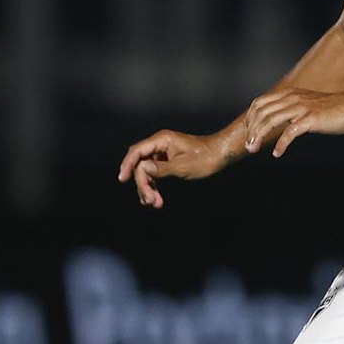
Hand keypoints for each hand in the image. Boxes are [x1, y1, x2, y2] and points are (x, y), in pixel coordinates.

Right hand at [116, 129, 235, 208]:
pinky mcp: (167, 159)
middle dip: (142, 183)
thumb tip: (142, 168)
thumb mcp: (183, 166)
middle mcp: (160, 144)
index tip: (122, 179)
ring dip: (148, 187)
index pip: (137, 152)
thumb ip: (161, 169)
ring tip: (154, 203)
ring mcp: (163, 151)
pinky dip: (154, 185)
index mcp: (162, 140)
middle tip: (149, 201)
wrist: (220, 154)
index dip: (128, 165)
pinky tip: (156, 198)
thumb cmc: (204, 158)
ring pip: (146, 170)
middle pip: (140, 163)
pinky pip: (154, 172)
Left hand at [244, 88, 343, 158]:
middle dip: (251, 131)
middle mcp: (292, 98)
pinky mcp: (310, 119)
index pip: (259, 103)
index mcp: (288, 94)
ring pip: (270, 121)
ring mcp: (301, 108)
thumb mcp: (306, 105)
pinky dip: (280, 144)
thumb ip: (291, 109)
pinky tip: (277, 153)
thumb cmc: (331, 109)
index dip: (250, 118)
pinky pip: (289, 132)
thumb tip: (277, 120)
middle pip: (261, 113)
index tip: (249, 133)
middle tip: (249, 147)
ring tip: (254, 149)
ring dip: (259, 137)